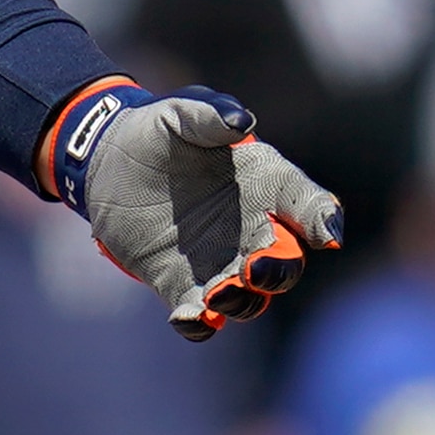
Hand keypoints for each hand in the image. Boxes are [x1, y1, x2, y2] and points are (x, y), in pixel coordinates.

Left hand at [45, 78, 343, 340]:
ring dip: (240, 301)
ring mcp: (219, 261)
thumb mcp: (179, 112)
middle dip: (279, 271)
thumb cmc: (158, 130)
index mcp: (264, 182)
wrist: (107, 159)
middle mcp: (251, 229)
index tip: (327, 236)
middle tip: (257, 269)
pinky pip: (199, 315)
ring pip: (248, 297)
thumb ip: (210, 113)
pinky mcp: (180, 283)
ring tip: (219, 294)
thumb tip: (240, 120)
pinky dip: (199, 322)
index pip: (309, 205)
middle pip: (284, 263)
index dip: (324, 220)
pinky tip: (187, 317)